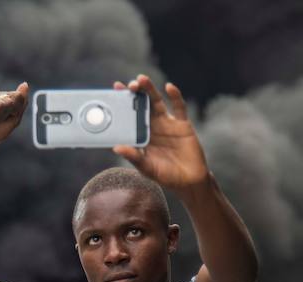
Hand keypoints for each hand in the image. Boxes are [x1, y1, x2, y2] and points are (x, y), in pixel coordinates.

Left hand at [112, 74, 208, 189]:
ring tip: (141, 79)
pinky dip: (175, 96)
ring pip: (157, 102)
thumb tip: (116, 148)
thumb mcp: (147, 168)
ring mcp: (168, 124)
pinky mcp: (183, 125)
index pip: (129, 116)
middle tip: (127, 85)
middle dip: (135, 93)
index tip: (113, 92)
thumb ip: (134, 157)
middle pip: (141, 104)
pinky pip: (179, 107)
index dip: (122, 104)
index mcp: (141, 135)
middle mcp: (153, 126)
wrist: (189, 181)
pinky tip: (169, 87)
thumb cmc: (166, 176)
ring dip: (150, 90)